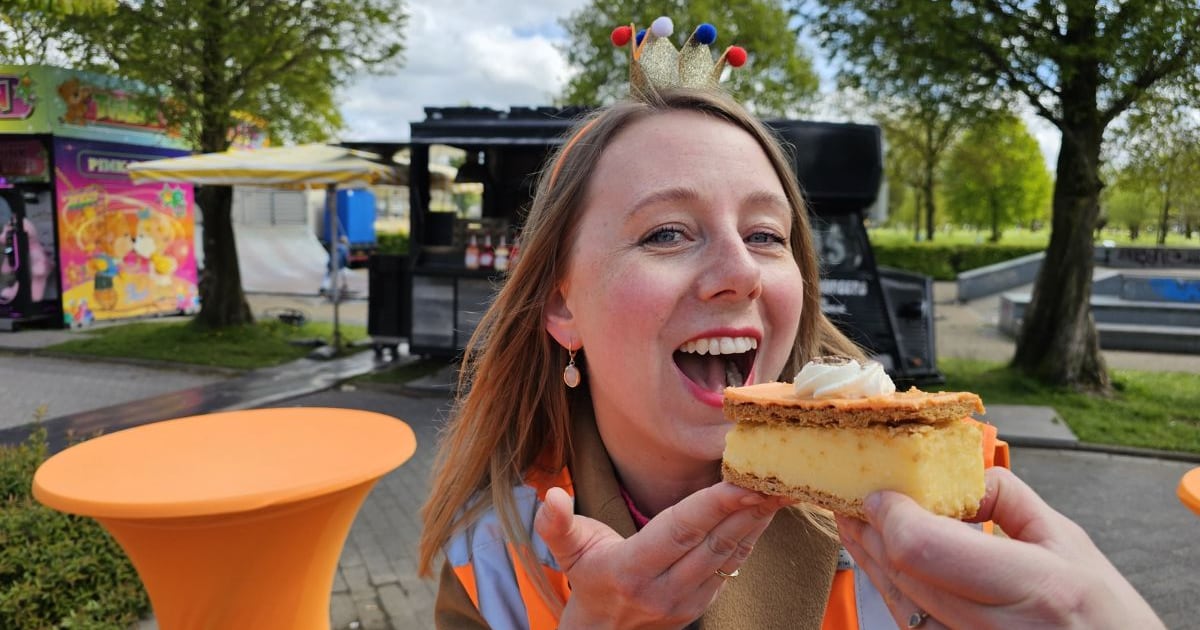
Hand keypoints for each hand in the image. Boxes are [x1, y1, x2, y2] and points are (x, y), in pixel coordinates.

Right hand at [534, 482, 790, 628]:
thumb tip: (549, 495)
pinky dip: (750, 538)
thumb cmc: (587, 582)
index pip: (679, 531)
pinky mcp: (702, 604)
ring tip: (781, 490)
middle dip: (748, 508)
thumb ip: (556, 525)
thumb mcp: (568, 552)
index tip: (742, 481)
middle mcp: (662, 589)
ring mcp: (686, 601)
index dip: (713, 505)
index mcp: (630, 570)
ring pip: (729, 555)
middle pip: (714, 542)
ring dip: (757, 522)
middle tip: (779, 477)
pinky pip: (732, 566)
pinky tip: (764, 514)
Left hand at [836, 467, 1163, 629]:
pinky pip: (911, 625)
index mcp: (1036, 586)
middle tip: (850, 498)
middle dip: (869, 529)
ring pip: (898, 602)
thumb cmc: (1106, 614)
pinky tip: (883, 564)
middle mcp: (997, 629)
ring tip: (856, 524)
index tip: (879, 490)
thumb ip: (1006, 499)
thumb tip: (953, 474)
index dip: (891, 515)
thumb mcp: (1069, 543)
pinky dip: (893, 590)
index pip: (924, 547)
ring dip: (870, 558)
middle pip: (903, 572)